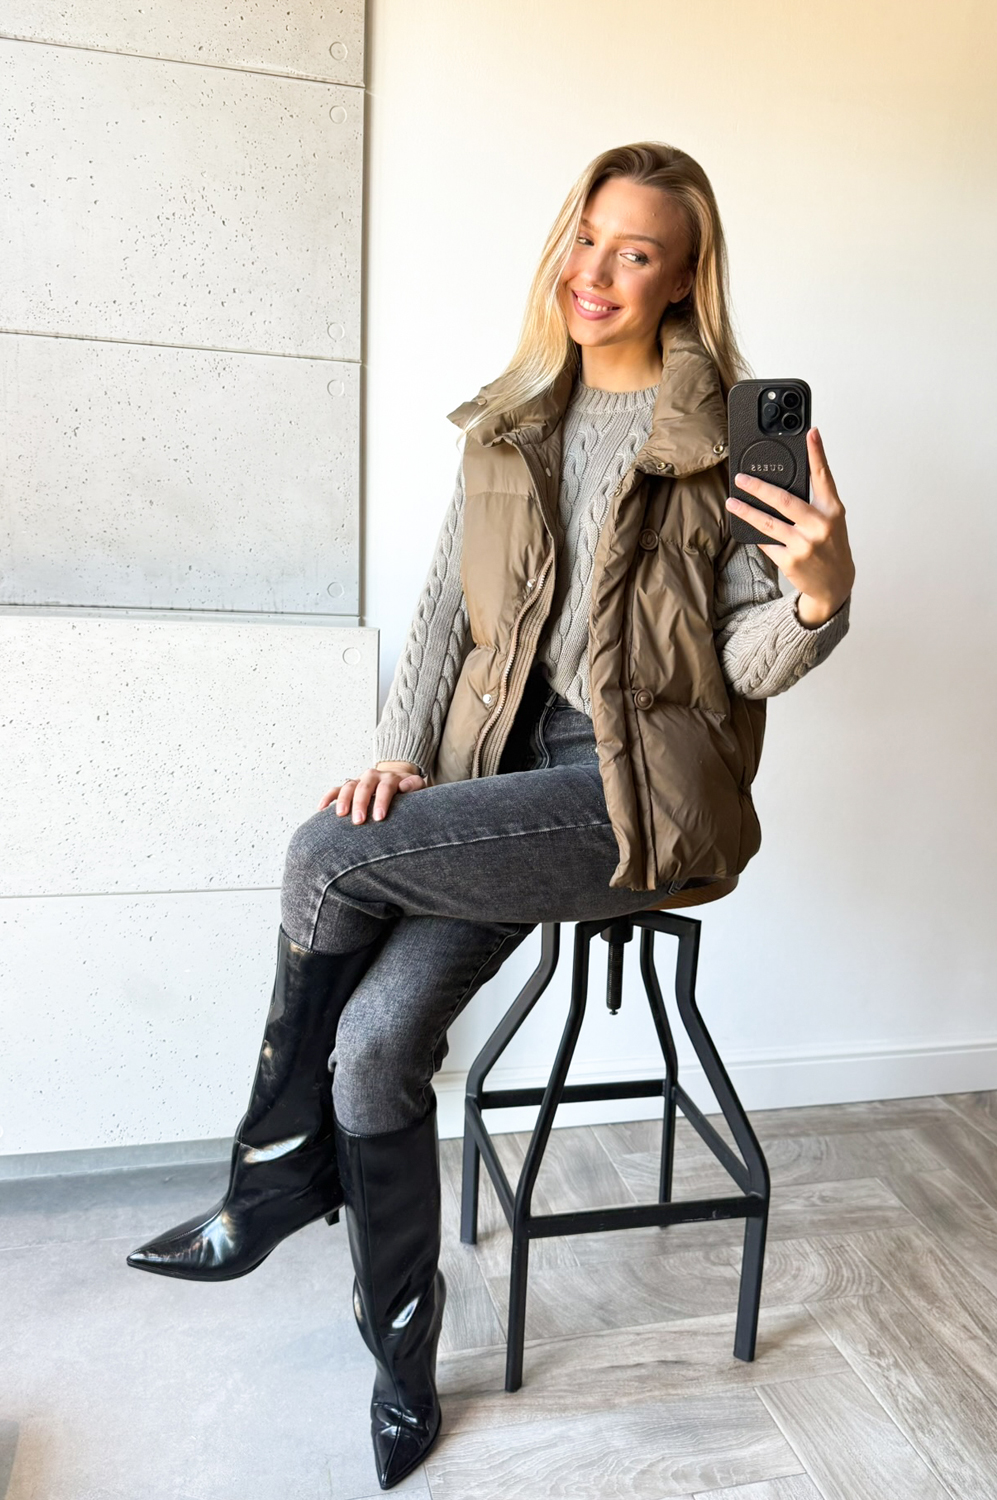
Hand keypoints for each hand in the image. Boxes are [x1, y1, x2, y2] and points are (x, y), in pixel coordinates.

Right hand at [317, 762, 426, 822]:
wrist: (397, 778)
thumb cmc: (408, 790)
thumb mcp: (417, 786)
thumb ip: (414, 786)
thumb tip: (405, 787)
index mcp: (391, 778)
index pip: (385, 788)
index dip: (381, 801)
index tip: (379, 817)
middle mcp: (373, 776)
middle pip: (364, 787)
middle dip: (360, 803)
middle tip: (358, 821)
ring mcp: (360, 780)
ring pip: (348, 786)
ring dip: (343, 799)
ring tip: (340, 815)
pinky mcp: (350, 786)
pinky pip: (336, 789)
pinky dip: (328, 797)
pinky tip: (321, 808)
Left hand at [725, 427, 854, 625]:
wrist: (834, 583)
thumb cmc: (831, 545)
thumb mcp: (831, 520)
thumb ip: (814, 501)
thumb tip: (783, 481)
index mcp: (832, 510)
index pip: (823, 476)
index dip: (817, 453)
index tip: (810, 432)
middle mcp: (820, 525)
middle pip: (783, 500)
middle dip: (758, 487)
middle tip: (741, 478)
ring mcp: (804, 544)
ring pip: (767, 523)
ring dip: (745, 511)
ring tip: (732, 502)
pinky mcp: (790, 560)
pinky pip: (766, 542)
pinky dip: (757, 535)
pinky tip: (749, 529)